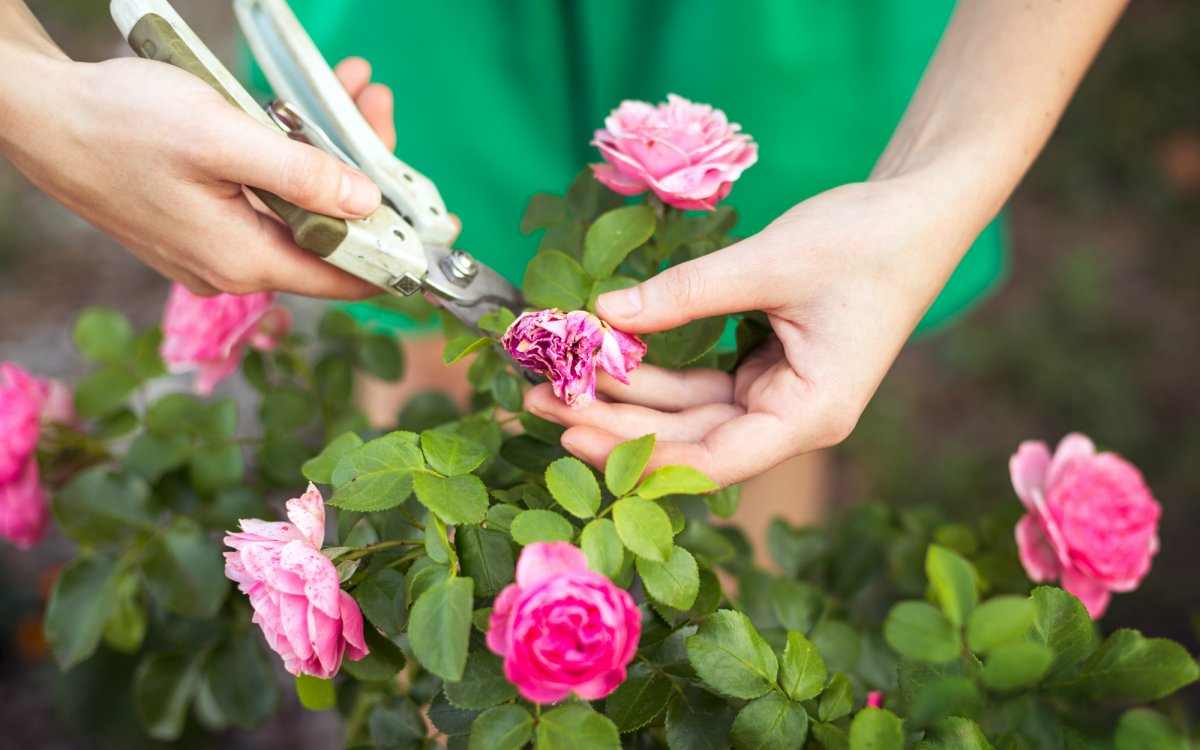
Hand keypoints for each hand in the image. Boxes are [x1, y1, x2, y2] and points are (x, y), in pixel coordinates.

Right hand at [1, 49, 394, 297]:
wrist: (39, 116)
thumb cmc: (121, 123)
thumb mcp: (222, 138)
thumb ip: (301, 175)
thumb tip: (368, 203)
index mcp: (245, 260)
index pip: (347, 277)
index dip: (398, 253)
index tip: (438, 224)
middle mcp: (233, 267)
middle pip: (327, 234)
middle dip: (363, 172)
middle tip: (375, 107)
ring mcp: (214, 247)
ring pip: (298, 210)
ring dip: (327, 154)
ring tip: (348, 92)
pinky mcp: (200, 222)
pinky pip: (265, 198)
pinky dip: (290, 158)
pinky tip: (298, 112)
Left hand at [524, 176, 971, 486]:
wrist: (917, 213)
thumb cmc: (865, 241)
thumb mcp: (770, 263)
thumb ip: (685, 294)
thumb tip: (602, 313)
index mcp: (810, 415)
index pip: (711, 460)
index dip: (639, 454)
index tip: (572, 432)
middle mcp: (791, 420)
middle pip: (688, 442)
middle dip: (614, 423)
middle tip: (538, 399)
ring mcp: (776, 398)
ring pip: (687, 415)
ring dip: (625, 398)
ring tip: (554, 380)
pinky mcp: (763, 373)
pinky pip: (698, 385)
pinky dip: (654, 371)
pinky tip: (605, 356)